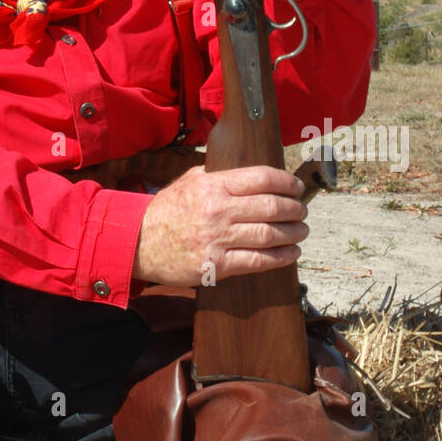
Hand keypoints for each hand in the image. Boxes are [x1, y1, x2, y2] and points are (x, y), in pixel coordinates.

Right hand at [132, 164, 307, 286]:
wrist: (138, 242)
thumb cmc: (166, 210)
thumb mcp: (189, 182)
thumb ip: (218, 175)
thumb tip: (249, 174)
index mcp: (213, 185)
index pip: (262, 178)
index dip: (287, 182)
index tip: (297, 187)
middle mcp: (218, 210)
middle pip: (272, 207)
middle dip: (295, 209)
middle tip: (302, 211)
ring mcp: (217, 240)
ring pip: (269, 235)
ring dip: (293, 233)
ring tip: (302, 231)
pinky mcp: (216, 266)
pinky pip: (258, 261)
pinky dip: (281, 257)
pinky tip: (292, 253)